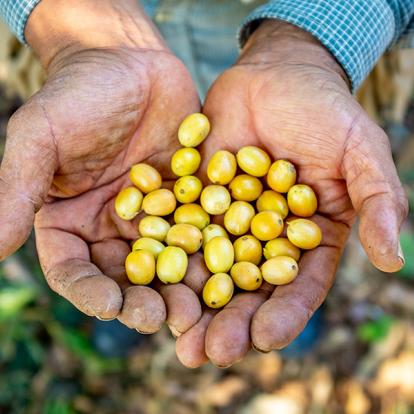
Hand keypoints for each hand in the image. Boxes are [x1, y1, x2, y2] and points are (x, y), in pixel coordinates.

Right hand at [0, 0, 204, 333]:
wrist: (129, 62)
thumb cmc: (77, 93)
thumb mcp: (40, 137)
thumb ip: (16, 189)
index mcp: (72, 222)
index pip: (75, 270)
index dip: (90, 293)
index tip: (109, 307)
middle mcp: (113, 227)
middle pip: (125, 277)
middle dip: (142, 302)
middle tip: (161, 319)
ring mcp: (155, 216)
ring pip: (167, 263)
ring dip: (180, 289)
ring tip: (195, 309)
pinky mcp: (189, 199)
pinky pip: (201, 230)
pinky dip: (212, 252)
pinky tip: (226, 269)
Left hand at [175, 21, 407, 366]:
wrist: (278, 75)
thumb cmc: (326, 112)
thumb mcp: (361, 151)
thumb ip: (377, 201)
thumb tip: (393, 259)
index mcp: (307, 236)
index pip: (297, 284)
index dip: (284, 314)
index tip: (264, 340)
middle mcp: (264, 236)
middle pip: (247, 287)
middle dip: (228, 322)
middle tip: (203, 357)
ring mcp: (226, 218)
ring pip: (208, 267)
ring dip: (190, 301)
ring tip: (172, 334)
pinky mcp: (195, 197)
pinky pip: (177, 226)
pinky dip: (163, 250)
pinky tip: (145, 276)